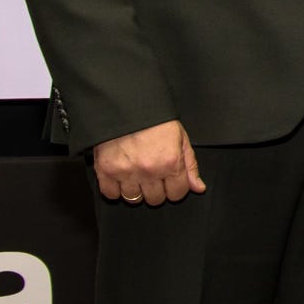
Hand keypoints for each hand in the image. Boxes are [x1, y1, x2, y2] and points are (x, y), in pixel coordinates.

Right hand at [90, 119, 204, 205]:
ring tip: (135, 173)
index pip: (177, 194)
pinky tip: (120, 176)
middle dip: (156, 189)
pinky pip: (110, 194)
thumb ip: (190, 165)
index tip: (169, 180)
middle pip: (155, 199)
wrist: (125, 103)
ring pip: (133, 199)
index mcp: (170, 162)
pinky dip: (114, 189)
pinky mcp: (105, 170)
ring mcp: (126, 172)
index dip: (175, 187)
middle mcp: (149, 170)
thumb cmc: (154, 119)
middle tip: (151, 175)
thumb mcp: (180, 137)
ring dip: (135, 189)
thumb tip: (198, 188)